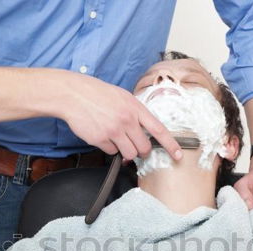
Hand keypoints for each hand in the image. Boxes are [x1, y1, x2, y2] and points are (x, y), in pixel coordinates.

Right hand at [58, 73, 181, 161]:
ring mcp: (114, 130)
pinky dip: (109, 148)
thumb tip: (144, 132)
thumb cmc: (97, 94)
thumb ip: (135, 113)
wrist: (73, 94)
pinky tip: (102, 135)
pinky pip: (112, 152)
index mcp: (135, 107)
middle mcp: (127, 120)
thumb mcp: (122, 97)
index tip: (178, 155)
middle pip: (144, 148)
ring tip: (116, 139)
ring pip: (129, 154)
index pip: (159, 130)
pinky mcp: (101, 139)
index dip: (171, 145)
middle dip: (141, 151)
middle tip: (134, 146)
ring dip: (125, 151)